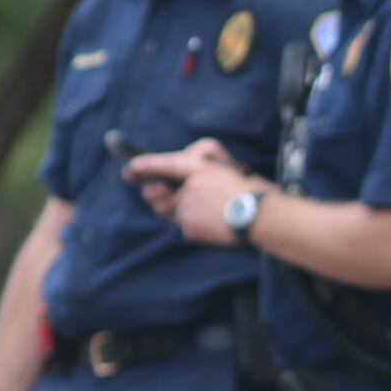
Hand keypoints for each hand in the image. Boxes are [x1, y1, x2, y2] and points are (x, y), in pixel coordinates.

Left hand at [123, 140, 256, 245]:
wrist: (261, 216)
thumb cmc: (252, 192)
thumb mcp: (227, 172)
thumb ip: (200, 175)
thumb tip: (183, 186)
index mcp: (198, 167)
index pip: (161, 163)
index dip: (142, 166)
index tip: (129, 171)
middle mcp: (187, 186)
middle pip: (155, 195)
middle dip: (156, 198)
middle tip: (167, 200)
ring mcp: (187, 208)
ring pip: (173, 213)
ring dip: (182, 213)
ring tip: (209, 213)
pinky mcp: (189, 227)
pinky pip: (185, 227)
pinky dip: (197, 227)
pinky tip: (215, 224)